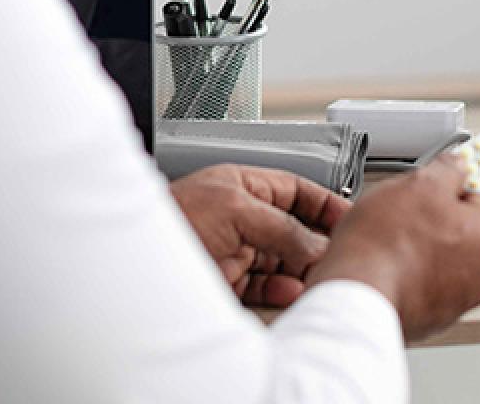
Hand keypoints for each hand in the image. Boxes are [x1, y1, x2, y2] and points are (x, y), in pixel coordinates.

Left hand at [168, 164, 350, 306]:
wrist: (129, 261)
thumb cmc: (169, 218)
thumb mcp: (236, 210)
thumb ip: (282, 226)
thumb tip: (316, 244)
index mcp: (243, 186)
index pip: (296, 190)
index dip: (325, 203)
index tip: (349, 219)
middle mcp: (239, 216)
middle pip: (292, 229)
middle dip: (315, 244)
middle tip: (333, 256)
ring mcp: (233, 248)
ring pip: (280, 261)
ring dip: (299, 272)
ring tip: (313, 279)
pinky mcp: (225, 279)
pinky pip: (263, 286)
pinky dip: (279, 291)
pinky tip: (288, 293)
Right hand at [305, 156, 479, 341]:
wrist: (355, 297)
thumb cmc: (387, 245)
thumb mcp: (421, 182)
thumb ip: (448, 169)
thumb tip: (456, 166)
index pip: (477, 200)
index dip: (446, 189)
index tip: (429, 190)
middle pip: (458, 233)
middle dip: (430, 222)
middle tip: (401, 215)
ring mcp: (453, 303)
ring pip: (436, 261)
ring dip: (416, 251)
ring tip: (387, 244)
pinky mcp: (426, 320)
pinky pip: (417, 286)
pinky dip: (403, 277)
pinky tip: (383, 267)